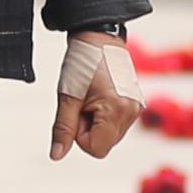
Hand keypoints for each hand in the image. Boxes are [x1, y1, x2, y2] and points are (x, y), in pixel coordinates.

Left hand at [51, 35, 143, 161]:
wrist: (98, 38)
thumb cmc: (83, 62)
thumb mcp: (67, 97)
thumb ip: (63, 129)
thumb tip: (56, 155)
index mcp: (117, 110)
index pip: (95, 149)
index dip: (80, 134)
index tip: (78, 110)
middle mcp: (132, 111)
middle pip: (103, 144)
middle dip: (88, 128)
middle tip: (84, 102)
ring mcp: (136, 108)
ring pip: (109, 135)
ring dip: (96, 122)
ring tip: (93, 97)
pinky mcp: (135, 104)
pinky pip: (116, 124)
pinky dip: (105, 116)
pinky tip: (102, 96)